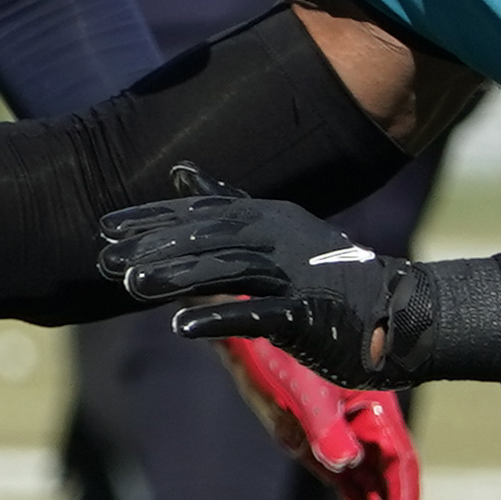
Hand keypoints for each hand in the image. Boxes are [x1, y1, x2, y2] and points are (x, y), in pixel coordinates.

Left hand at [98, 175, 411, 385]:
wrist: (396, 312)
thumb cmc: (329, 276)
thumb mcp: (277, 232)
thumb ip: (228, 204)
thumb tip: (181, 173)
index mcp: (269, 218)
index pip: (201, 215)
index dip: (153, 220)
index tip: (106, 228)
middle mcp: (279, 239)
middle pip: (207, 239)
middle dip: (153, 248)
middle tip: (104, 259)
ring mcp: (295, 276)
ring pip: (227, 271)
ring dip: (176, 278)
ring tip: (130, 286)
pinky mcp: (309, 315)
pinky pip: (259, 314)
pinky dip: (220, 317)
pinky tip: (181, 325)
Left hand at [214, 340, 420, 499]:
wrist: (254, 334)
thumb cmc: (285, 353)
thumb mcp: (305, 389)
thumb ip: (325, 426)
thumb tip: (346, 465)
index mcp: (375, 411)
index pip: (400, 467)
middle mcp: (366, 430)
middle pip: (385, 490)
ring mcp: (345, 442)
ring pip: (367, 496)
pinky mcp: (322, 449)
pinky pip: (347, 491)